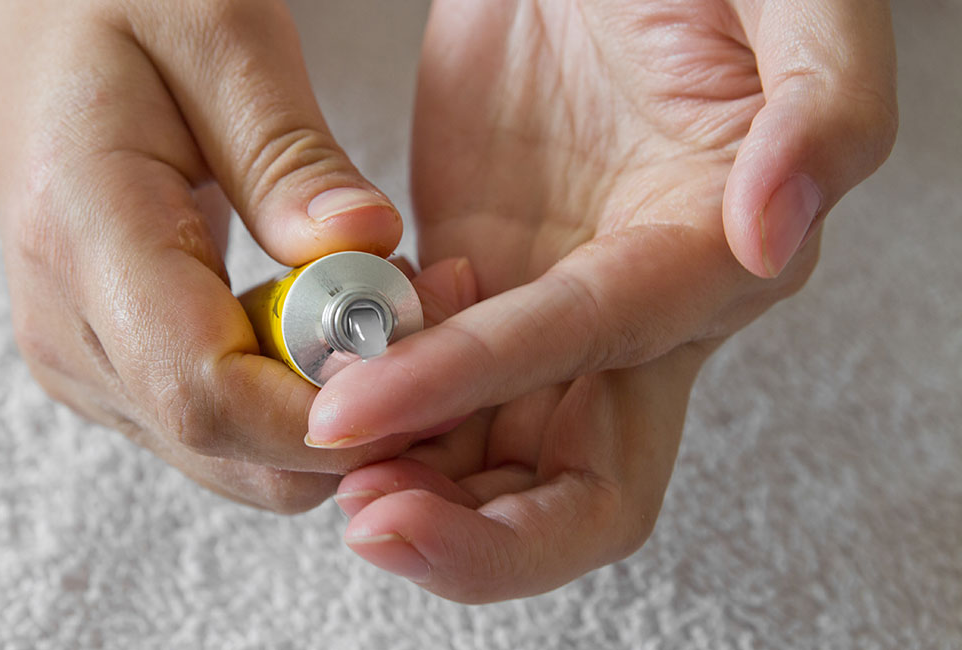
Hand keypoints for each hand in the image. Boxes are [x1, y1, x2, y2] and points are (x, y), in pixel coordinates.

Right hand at [0, 0, 466, 511]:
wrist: (39, 39)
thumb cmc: (121, 12)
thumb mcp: (218, 36)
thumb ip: (289, 154)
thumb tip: (366, 245)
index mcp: (82, 237)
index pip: (204, 393)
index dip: (326, 410)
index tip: (425, 356)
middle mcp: (69, 331)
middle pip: (232, 451)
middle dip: (357, 415)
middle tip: (436, 309)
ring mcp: (85, 365)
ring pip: (239, 459)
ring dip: (337, 407)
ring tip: (394, 297)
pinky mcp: (113, 374)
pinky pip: (227, 433)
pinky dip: (301, 399)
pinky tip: (336, 317)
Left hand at [307, 0, 896, 599]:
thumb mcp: (794, 3)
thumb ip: (826, 108)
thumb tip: (772, 232)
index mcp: (708, 259)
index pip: (591, 352)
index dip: (474, 385)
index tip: (356, 408)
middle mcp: (630, 316)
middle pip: (573, 487)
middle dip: (472, 530)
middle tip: (363, 515)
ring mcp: (544, 305)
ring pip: (487, 455)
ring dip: (411, 485)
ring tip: (323, 459)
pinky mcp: (478, 278)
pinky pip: (426, 384)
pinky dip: (378, 407)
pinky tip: (323, 380)